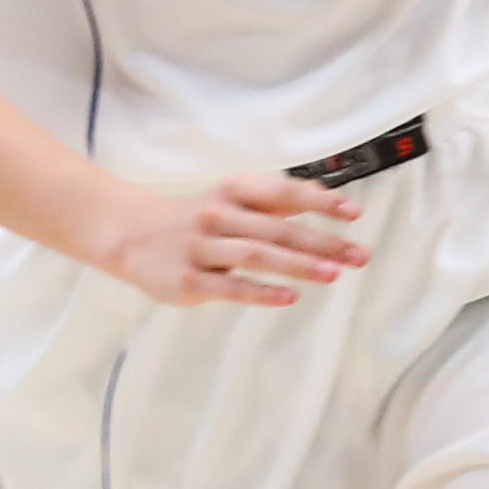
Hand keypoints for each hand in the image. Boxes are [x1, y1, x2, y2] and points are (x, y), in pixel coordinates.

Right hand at [96, 171, 365, 311]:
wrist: (130, 235)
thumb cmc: (195, 220)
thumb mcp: (231, 200)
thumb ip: (274, 202)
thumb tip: (325, 199)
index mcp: (232, 192)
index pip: (282, 193)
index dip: (319, 201)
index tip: (352, 214)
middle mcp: (218, 215)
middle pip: (277, 227)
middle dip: (321, 241)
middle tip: (358, 255)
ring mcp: (201, 248)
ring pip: (256, 254)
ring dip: (298, 263)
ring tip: (333, 273)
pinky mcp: (188, 280)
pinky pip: (229, 286)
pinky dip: (261, 291)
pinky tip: (289, 296)